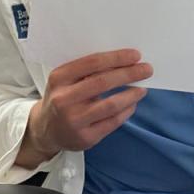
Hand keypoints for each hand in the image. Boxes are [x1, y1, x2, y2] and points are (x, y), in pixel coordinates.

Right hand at [17, 49, 152, 168]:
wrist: (46, 130)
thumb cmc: (62, 97)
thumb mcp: (65, 80)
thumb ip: (86, 71)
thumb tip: (123, 61)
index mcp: (59, 78)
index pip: (92, 63)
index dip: (116, 58)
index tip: (135, 55)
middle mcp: (64, 99)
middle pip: (103, 82)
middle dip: (128, 74)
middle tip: (147, 69)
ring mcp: (74, 120)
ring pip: (110, 105)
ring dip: (131, 94)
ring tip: (142, 88)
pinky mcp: (85, 138)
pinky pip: (112, 122)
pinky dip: (126, 111)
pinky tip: (132, 104)